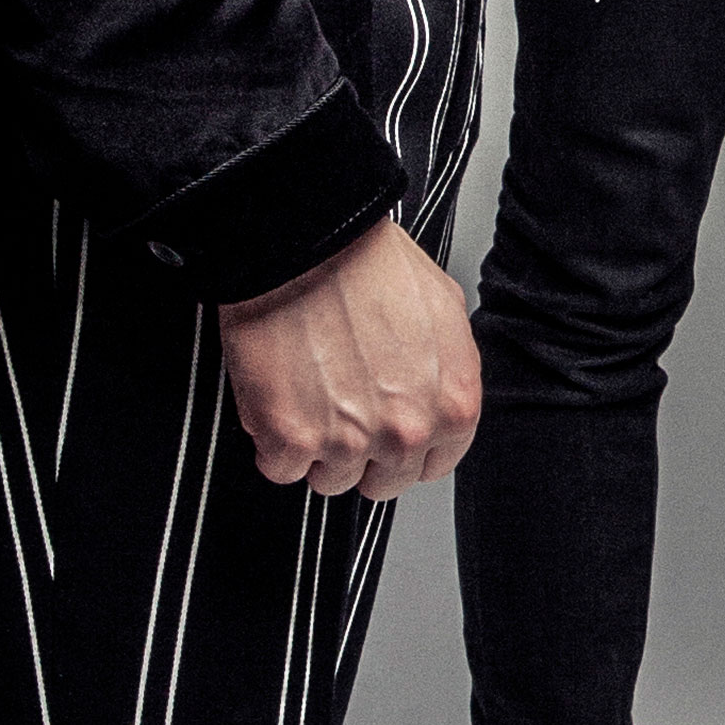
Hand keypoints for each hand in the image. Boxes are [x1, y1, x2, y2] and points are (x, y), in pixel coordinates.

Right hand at [219, 213, 481, 497]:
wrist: (307, 242)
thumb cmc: (368, 262)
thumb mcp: (443, 309)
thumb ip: (445, 370)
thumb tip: (433, 393)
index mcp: (453, 406)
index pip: (432, 466)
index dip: (404, 447)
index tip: (385, 430)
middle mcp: (406, 432)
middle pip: (381, 481)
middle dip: (361, 451)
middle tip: (340, 406)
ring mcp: (347, 441)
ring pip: (329, 479)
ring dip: (315, 446)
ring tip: (308, 390)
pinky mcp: (290, 439)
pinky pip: (279, 467)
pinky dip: (272, 439)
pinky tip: (280, 395)